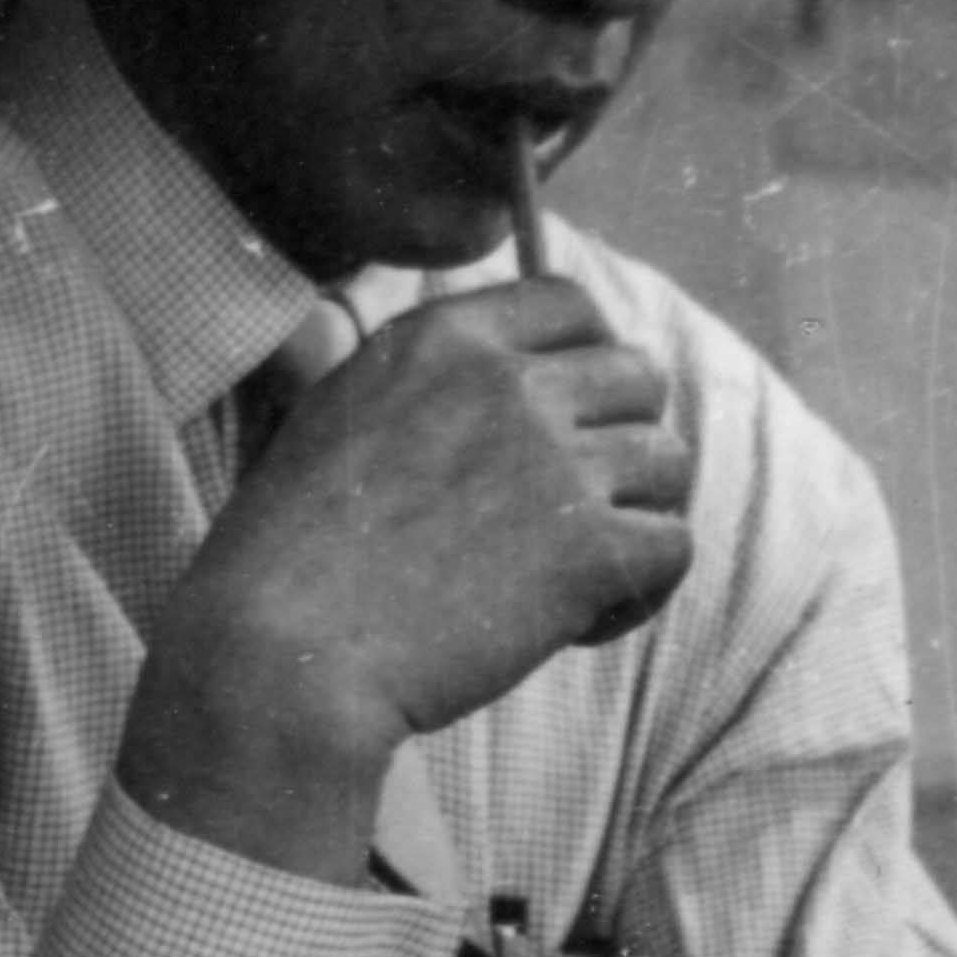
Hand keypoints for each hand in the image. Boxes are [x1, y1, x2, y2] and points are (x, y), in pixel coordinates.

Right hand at [119, 280, 690, 881]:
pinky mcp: (589, 547)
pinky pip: (673, 546)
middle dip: (617, 442)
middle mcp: (508, 381)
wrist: (283, 653)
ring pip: (669, 462)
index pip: (570, 303)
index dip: (586, 358)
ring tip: (571, 575)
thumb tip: (356, 338)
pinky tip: (578, 624)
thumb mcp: (319, 415)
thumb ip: (376, 371)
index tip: (564, 420)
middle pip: (637, 377)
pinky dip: (639, 591)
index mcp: (442, 337)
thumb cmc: (282, 552)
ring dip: (634, 517)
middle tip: (567, 511)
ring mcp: (556, 461)